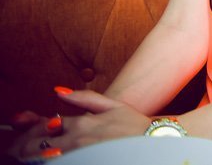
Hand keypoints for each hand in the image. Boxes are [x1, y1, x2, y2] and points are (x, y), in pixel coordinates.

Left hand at [12, 90, 151, 158]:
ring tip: (30, 155)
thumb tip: (58, 91)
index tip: (30, 129)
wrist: (154, 142)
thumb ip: (84, 98)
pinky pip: (63, 163)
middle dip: (26, 146)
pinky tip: (51, 159)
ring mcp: (81, 155)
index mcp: (82, 123)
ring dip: (36, 156)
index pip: (47, 125)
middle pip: (42, 143)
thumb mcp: (113, 105)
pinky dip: (52, 161)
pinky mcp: (88, 162)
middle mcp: (78, 140)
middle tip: (20, 149)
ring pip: (47, 157)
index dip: (34, 128)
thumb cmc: (135, 125)